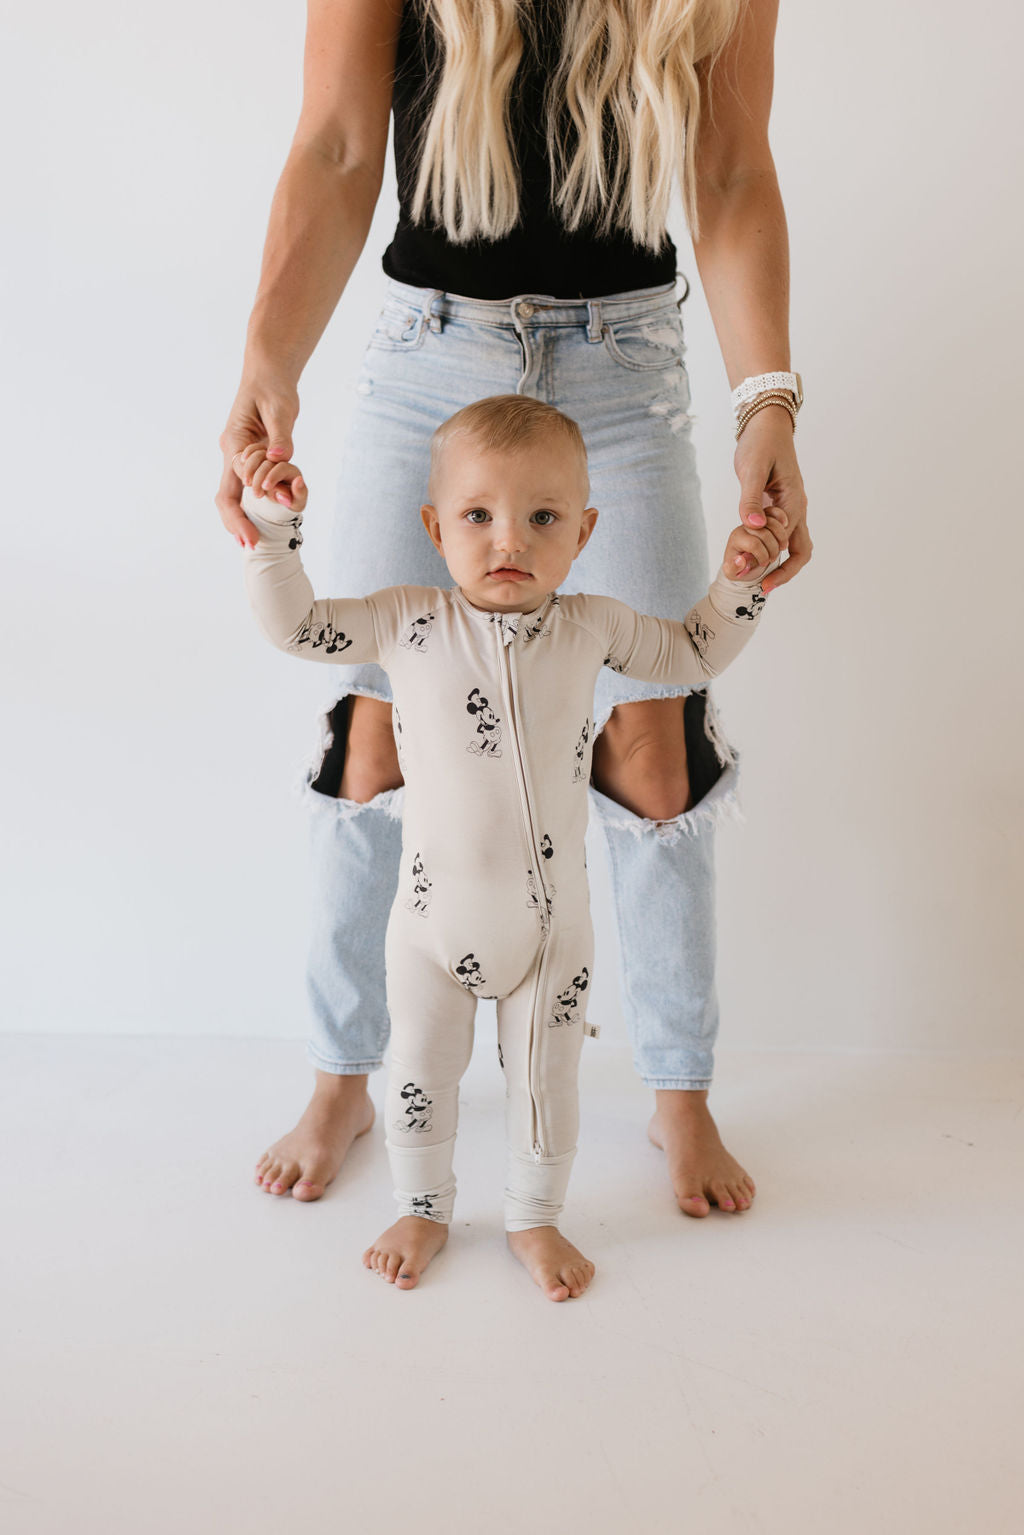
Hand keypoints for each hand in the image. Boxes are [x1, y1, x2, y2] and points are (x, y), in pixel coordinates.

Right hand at [216, 375, 299, 547]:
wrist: (269, 373)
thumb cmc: (273, 386)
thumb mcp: (281, 409)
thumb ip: (282, 436)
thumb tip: (282, 459)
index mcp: (235, 443)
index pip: (234, 485)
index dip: (241, 514)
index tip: (252, 534)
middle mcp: (233, 452)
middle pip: (227, 496)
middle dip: (236, 523)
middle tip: (250, 547)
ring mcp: (240, 456)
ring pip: (236, 493)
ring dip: (244, 517)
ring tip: (254, 541)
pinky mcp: (251, 456)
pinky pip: (249, 485)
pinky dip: (254, 504)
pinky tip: (260, 523)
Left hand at [734, 405, 811, 594]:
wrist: (766, 426)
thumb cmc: (760, 443)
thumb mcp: (751, 469)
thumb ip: (750, 499)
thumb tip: (751, 526)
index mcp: (793, 502)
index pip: (786, 542)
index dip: (770, 561)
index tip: (750, 574)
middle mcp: (797, 509)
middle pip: (800, 551)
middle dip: (783, 572)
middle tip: (762, 588)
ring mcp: (791, 510)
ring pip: (793, 546)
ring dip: (777, 563)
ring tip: (756, 578)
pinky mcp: (780, 508)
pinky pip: (781, 535)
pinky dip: (770, 549)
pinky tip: (752, 557)